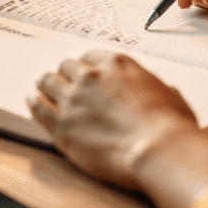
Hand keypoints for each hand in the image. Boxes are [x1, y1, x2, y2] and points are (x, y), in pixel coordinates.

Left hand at [28, 50, 202, 188]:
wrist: (158, 150)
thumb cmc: (171, 127)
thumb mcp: (173, 98)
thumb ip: (160, 91)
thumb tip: (167, 93)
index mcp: (117, 64)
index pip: (90, 57)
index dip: (87, 68)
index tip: (86, 76)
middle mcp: (91, 76)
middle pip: (66, 67)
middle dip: (67, 77)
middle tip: (67, 88)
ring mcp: (73, 98)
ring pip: (47, 81)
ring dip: (48, 87)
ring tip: (46, 93)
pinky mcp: (61, 124)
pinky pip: (37, 105)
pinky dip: (35, 102)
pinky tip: (35, 103)